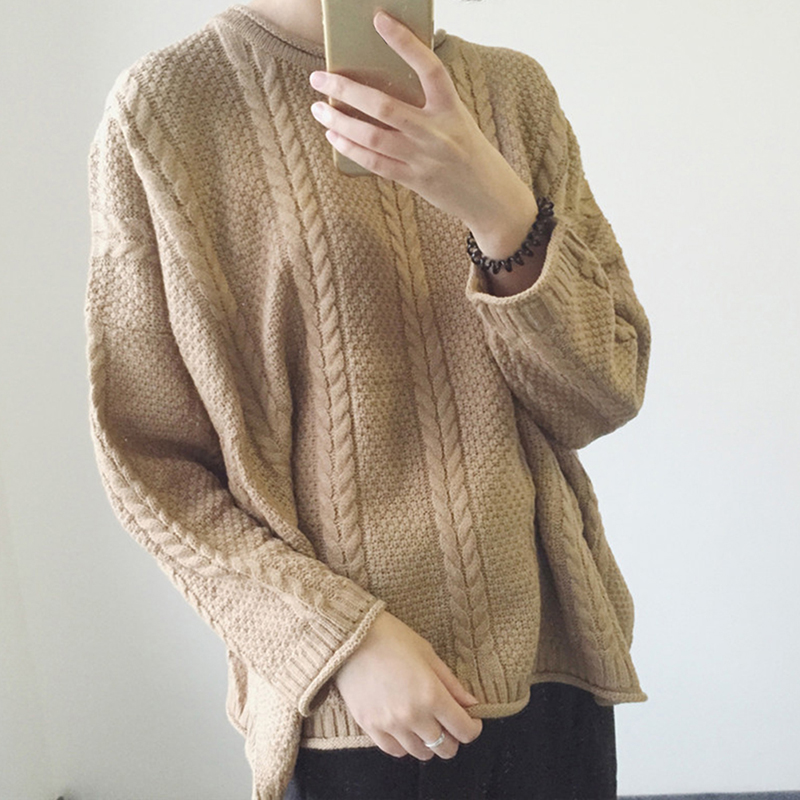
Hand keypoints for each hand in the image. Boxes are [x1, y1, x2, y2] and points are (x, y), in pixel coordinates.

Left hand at [308, 10, 528, 232]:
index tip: (379, 20)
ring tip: (319, 108)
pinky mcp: (414, 181)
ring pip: (372, 136)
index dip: (405, 42)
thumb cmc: (471, 154)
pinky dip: (350, 148)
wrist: (490, 198)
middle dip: (346, 89)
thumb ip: (430, 105)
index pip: (430, 68)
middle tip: (319, 77)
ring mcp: (423, 159)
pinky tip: (334, 136)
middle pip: (384, 106)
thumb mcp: (458, 121)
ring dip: (340, 121)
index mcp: (452, 109)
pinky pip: (375, 163)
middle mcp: (436, 132)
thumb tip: (386, 86)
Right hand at [332, 609, 483, 760]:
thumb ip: (451, 683)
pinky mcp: (370, 727)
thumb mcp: (427, 654)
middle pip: (444, 748)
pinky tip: (405, 729)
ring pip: (421, 753)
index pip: (464, 730)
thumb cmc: (392, 638)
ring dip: (429, 742)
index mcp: (432, 695)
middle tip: (449, 723)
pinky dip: (405, 745)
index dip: (473, 728)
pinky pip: (395, 751)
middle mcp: (413, 715)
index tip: (471, 719)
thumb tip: (471, 703)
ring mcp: (390, 725)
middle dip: (453, 738)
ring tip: (426, 725)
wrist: (350, 638)